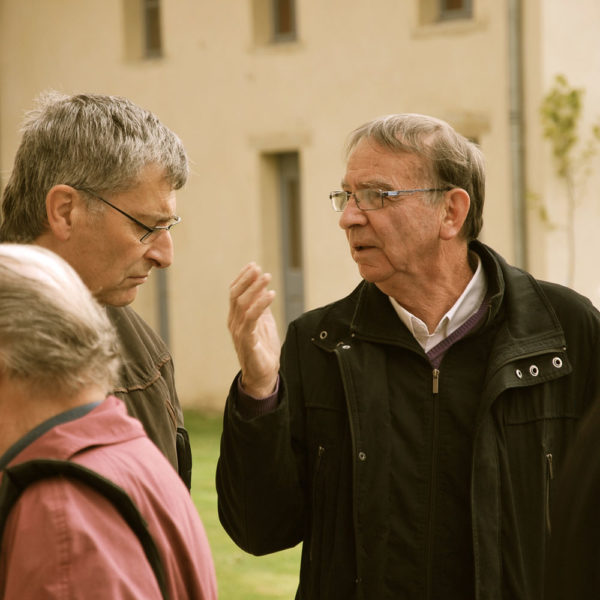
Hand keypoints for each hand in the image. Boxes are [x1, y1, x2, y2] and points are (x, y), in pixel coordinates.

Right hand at [228, 263, 280, 397]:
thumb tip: (263, 288)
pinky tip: (271, 295)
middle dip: (247, 279)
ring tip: (267, 277)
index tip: (253, 265)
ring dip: (255, 288)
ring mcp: (239, 332)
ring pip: (243, 304)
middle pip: (236, 295)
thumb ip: (261, 307)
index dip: (243, 278)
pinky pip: (252, 319)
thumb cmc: (263, 350)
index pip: (235, 293)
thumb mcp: (264, 323)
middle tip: (258, 268)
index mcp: (236, 317)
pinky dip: (261, 305)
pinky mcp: (247, 341)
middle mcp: (234, 323)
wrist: (263, 376)